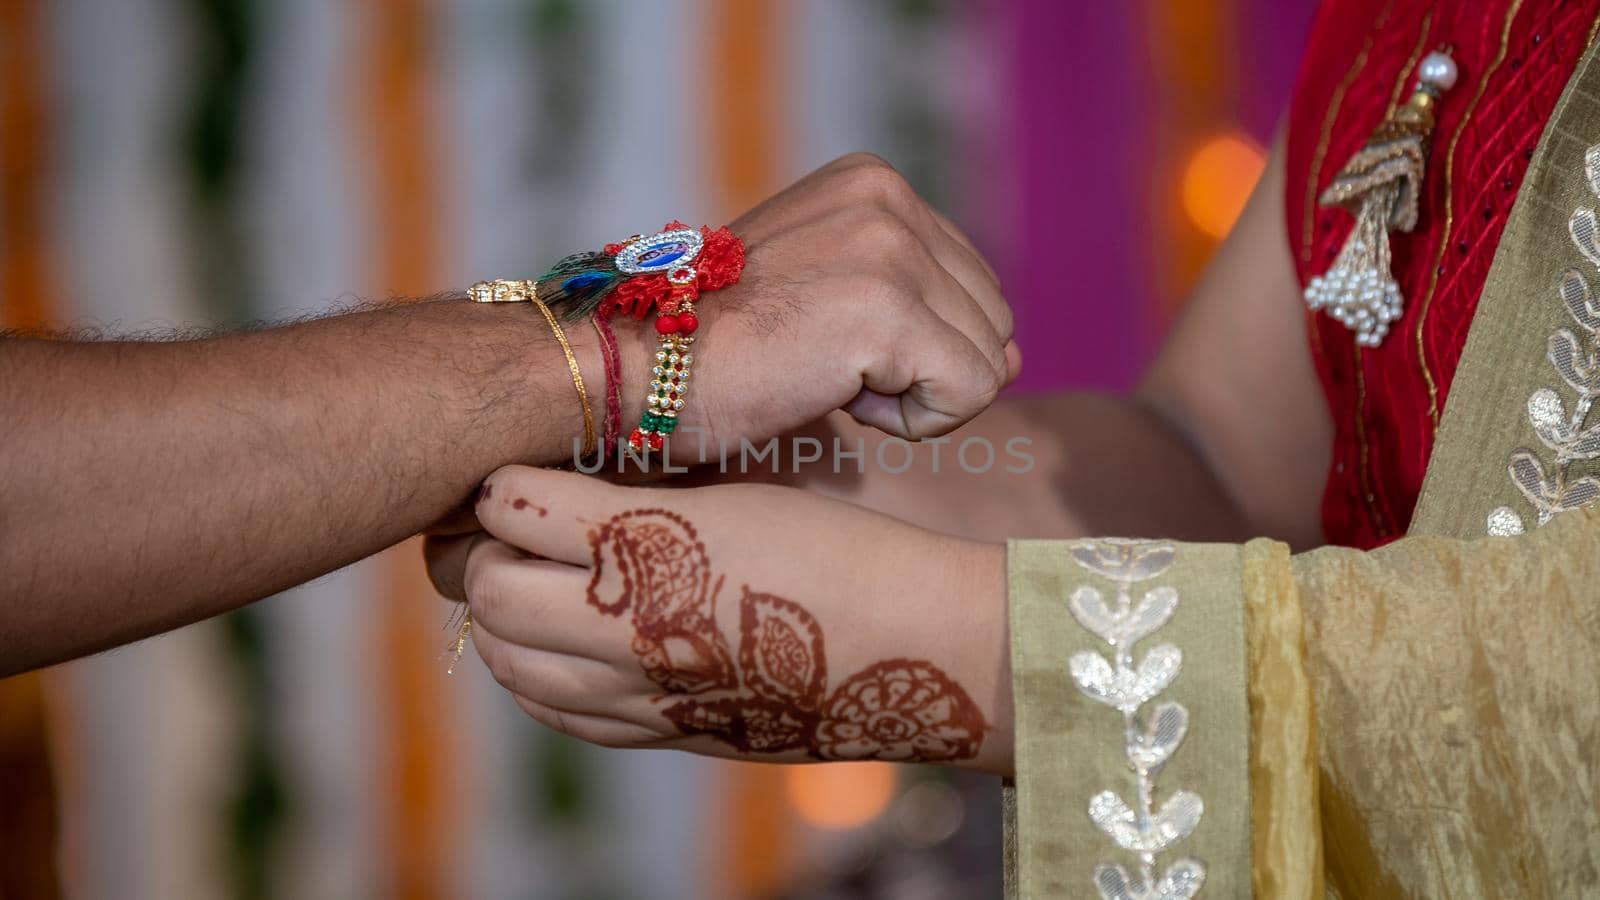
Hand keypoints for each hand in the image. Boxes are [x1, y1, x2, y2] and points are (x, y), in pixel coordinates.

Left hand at [426, 465, 1013, 774]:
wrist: (913, 645)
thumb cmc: (840, 543)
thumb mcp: (742, 486)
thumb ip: (652, 479)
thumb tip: (576, 459)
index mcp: (652, 540)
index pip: (511, 504)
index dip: (501, 482)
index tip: (516, 469)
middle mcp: (629, 622)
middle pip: (490, 587)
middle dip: (483, 551)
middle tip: (507, 527)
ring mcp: (640, 689)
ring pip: (508, 656)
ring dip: (500, 614)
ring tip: (529, 580)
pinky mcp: (662, 732)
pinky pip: (554, 711)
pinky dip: (532, 672)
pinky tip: (558, 642)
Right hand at [603, 153, 1018, 458]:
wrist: (632, 366)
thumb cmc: (717, 348)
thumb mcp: (827, 295)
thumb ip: (921, 307)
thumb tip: (1016, 358)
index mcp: (874, 183)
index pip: (971, 283)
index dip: (914, 343)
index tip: (827, 343)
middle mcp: (889, 198)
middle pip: (992, 319)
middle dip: (923, 368)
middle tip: (825, 365)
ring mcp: (891, 249)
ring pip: (989, 360)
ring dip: (915, 396)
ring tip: (825, 375)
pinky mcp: (889, 310)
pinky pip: (971, 393)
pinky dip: (917, 422)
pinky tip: (840, 398)